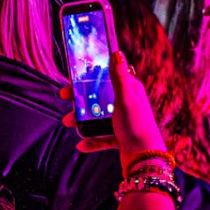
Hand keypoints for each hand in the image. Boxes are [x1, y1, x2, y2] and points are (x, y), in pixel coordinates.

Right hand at [63, 53, 166, 168]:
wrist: (144, 157)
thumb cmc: (136, 125)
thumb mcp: (125, 98)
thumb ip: (119, 77)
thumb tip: (116, 52)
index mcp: (130, 90)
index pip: (107, 77)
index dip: (90, 75)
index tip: (73, 77)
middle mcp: (128, 104)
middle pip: (100, 97)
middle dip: (82, 99)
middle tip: (65, 98)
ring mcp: (124, 121)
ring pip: (99, 117)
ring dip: (83, 120)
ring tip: (70, 124)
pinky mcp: (121, 138)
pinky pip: (103, 137)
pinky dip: (92, 140)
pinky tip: (81, 145)